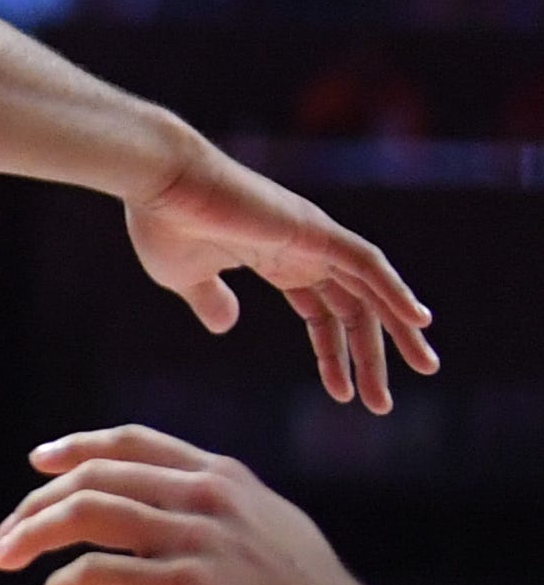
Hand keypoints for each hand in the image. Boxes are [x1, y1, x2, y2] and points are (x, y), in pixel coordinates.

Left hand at [0, 427, 388, 584]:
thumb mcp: (270, 526)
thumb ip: (220, 504)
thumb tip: (168, 497)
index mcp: (221, 477)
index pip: (130, 443)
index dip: (77, 447)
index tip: (39, 463)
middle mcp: (204, 497)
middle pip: (93, 477)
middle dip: (38, 503)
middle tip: (7, 532)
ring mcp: (196, 540)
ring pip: (85, 514)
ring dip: (31, 535)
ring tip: (5, 557)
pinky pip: (99, 575)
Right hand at [124, 142, 436, 410]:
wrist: (159, 181)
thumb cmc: (164, 222)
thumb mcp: (186, 277)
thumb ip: (210, 300)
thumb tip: (225, 325)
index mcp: (274, 259)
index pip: (320, 311)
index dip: (333, 354)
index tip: (341, 394)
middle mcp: (302, 249)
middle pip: (352, 308)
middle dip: (370, 355)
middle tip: (382, 404)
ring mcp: (312, 238)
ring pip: (371, 288)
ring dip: (400, 329)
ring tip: (425, 367)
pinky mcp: (316, 230)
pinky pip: (369, 263)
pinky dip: (396, 290)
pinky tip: (419, 321)